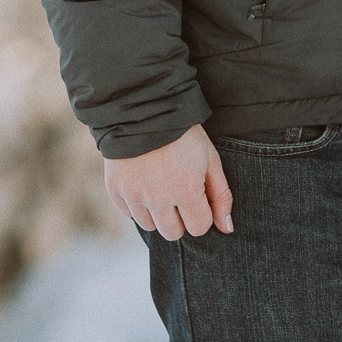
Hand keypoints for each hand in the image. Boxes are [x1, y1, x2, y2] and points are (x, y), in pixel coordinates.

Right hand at [104, 125, 233, 240]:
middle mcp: (157, 198)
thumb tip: (227, 229)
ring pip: (150, 226)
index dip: (201, 213)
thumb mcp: (210, 159)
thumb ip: (221, 196)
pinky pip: (129, 214)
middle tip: (178, 193)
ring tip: (160, 185)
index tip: (197, 195)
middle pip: (172, 233)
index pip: (198, 228)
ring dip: (157, 213)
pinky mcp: (115, 190)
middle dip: (180, 218)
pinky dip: (137, 204)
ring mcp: (133, 195)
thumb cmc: (184, 134)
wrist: (144, 108)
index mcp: (185, 190)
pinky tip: (143, 182)